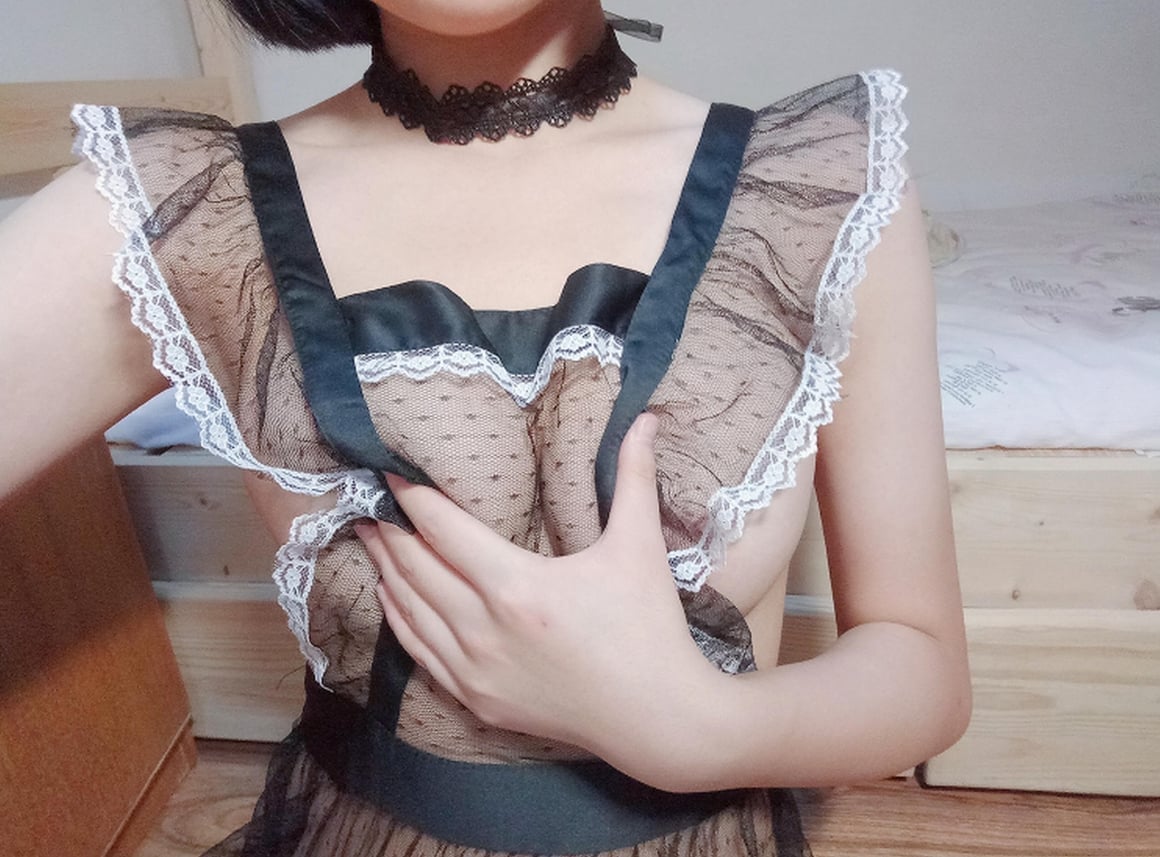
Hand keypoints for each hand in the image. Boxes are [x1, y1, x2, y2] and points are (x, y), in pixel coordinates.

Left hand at [355, 413, 723, 785]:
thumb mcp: (639, 547)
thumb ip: (635, 476)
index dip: (411, 497)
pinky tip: (390, 595)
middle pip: (415, 567)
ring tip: (369, 536)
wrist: (655, 718)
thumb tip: (646, 417)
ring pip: (409, 610)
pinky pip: (419, 652)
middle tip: (367, 499)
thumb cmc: (648, 628)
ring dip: (386, 570)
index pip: (443, 529)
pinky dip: (398, 618)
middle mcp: (483, 629)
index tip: (390, 471)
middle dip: (389, 529)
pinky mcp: (476, 700)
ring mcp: (474, 670)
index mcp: (516, 586)